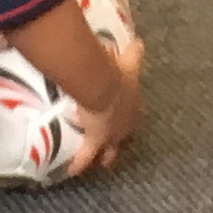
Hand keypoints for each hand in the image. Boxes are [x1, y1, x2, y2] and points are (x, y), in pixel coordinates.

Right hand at [64, 31, 142, 175]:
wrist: (104, 85)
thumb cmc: (118, 72)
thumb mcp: (130, 62)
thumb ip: (135, 53)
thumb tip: (140, 40)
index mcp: (134, 107)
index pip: (134, 115)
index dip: (128, 117)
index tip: (123, 118)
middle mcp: (126, 126)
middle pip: (124, 137)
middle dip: (120, 141)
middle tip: (115, 144)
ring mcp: (112, 136)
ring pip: (110, 152)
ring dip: (106, 157)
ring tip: (102, 163)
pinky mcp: (95, 141)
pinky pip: (86, 156)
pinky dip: (79, 164)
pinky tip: (73, 172)